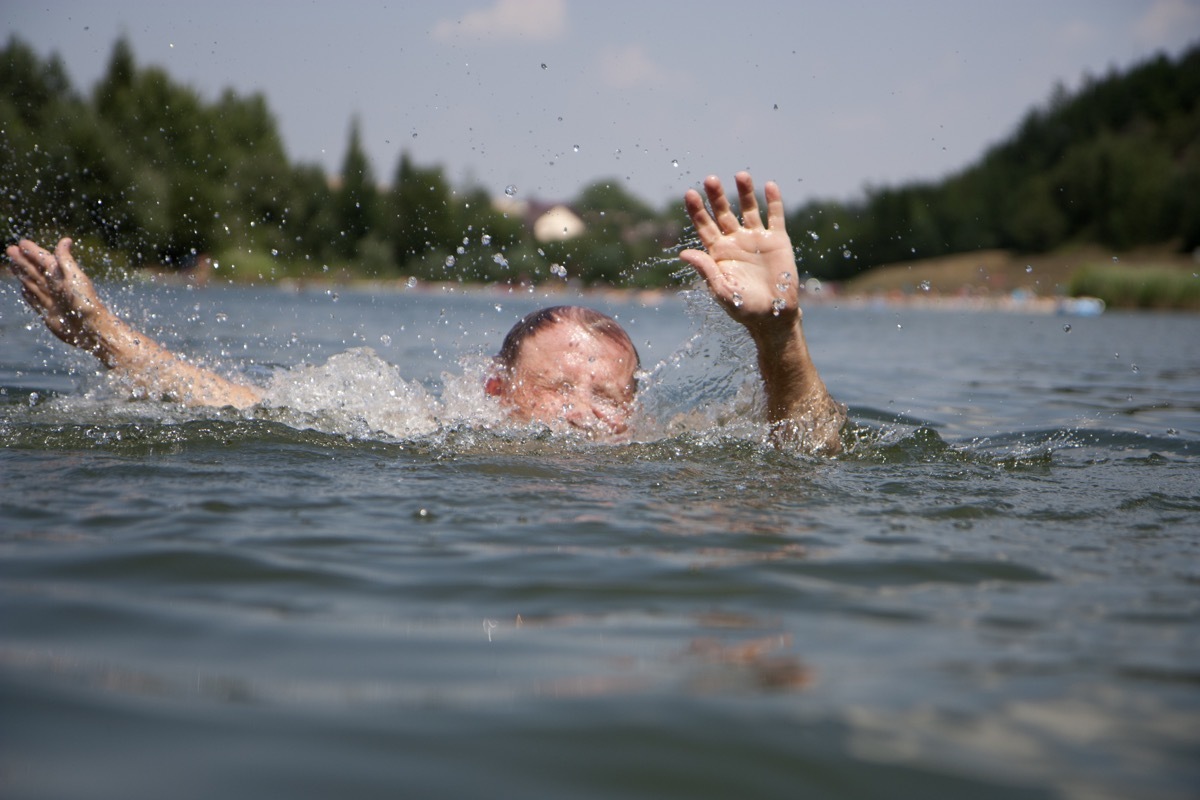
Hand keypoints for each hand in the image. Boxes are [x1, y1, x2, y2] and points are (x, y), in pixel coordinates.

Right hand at [6, 237, 115, 358]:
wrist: (89, 329)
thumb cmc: (84, 302)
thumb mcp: (74, 277)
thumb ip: (65, 260)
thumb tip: (65, 240)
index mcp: (62, 276)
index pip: (44, 260)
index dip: (33, 252)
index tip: (22, 243)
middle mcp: (56, 287)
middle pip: (35, 270)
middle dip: (23, 260)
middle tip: (10, 249)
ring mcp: (51, 299)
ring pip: (32, 283)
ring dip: (22, 273)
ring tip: (12, 264)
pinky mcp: (47, 313)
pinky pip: (34, 300)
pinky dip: (27, 293)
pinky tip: (22, 287)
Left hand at [679, 172, 799, 333]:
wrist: (774, 316)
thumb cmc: (744, 308)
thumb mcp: (722, 291)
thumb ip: (706, 270)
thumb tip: (683, 253)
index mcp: (718, 253)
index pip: (704, 226)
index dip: (697, 210)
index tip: (690, 193)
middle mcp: (735, 241)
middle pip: (723, 213)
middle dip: (717, 196)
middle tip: (710, 179)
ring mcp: (756, 239)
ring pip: (749, 209)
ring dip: (745, 192)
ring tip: (741, 175)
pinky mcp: (778, 240)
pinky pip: (775, 217)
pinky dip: (773, 201)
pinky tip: (769, 186)